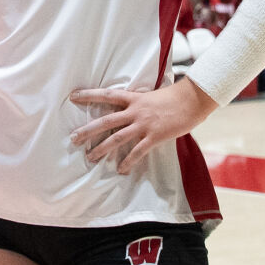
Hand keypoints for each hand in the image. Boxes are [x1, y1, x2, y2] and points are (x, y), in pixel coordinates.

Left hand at [69, 79, 218, 174]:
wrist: (192, 100)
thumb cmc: (174, 97)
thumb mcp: (151, 95)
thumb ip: (138, 102)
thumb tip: (128, 108)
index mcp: (134, 98)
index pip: (106, 95)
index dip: (89, 95)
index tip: (72, 96)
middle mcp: (135, 111)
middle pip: (106, 120)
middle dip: (88, 130)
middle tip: (73, 138)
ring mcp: (144, 124)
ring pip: (117, 138)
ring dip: (102, 148)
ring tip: (90, 157)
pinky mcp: (154, 136)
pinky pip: (138, 151)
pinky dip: (128, 161)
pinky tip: (121, 170)